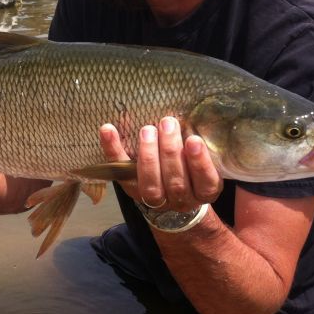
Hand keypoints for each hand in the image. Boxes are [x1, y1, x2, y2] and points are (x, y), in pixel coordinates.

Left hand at [99, 116, 222, 212]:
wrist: (172, 195)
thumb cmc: (191, 168)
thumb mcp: (201, 161)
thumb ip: (197, 145)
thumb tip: (186, 114)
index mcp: (204, 191)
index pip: (206, 182)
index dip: (199, 163)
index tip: (194, 141)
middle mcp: (181, 199)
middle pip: (176, 182)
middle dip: (170, 151)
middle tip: (168, 123)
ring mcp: (156, 199)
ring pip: (151, 185)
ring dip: (148, 155)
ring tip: (148, 130)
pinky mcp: (131, 189)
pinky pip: (120, 172)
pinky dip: (113, 149)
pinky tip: (108, 129)